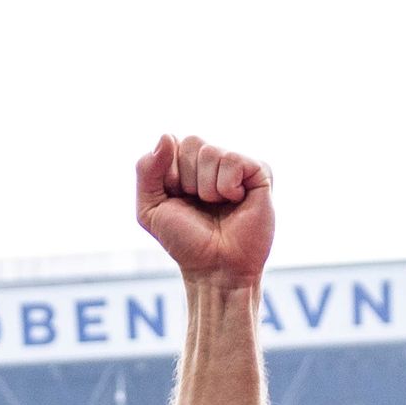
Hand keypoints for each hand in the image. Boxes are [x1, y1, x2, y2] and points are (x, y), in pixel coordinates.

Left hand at [134, 133, 273, 286]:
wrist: (215, 268)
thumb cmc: (186, 242)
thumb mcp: (150, 209)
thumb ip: (146, 170)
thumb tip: (166, 136)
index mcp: (187, 164)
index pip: (171, 142)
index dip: (169, 175)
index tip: (177, 199)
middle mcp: (213, 161)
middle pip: (191, 142)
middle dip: (188, 179)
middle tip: (200, 204)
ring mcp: (237, 166)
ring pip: (211, 152)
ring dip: (208, 188)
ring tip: (218, 206)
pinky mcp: (259, 172)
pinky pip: (233, 160)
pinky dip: (227, 187)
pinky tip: (235, 201)